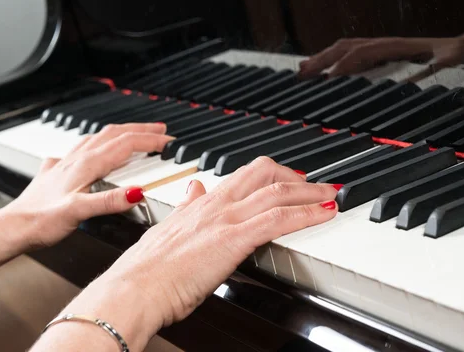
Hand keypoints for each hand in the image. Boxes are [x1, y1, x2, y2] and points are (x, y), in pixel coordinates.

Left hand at [1, 123, 172, 249]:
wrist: (12, 227)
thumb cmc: (41, 221)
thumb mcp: (78, 212)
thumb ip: (109, 201)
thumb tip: (137, 191)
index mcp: (87, 164)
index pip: (126, 144)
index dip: (150, 141)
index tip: (169, 142)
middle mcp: (77, 159)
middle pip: (115, 134)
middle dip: (142, 130)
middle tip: (161, 130)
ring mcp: (67, 162)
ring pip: (99, 137)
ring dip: (123, 132)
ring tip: (136, 132)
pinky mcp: (58, 170)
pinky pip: (83, 147)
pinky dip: (99, 142)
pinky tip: (94, 148)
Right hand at [82, 157, 338, 349]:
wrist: (133, 290)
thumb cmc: (146, 271)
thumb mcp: (168, 229)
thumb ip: (186, 207)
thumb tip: (195, 190)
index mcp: (202, 203)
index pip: (243, 176)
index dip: (271, 174)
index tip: (287, 178)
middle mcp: (217, 204)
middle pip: (264, 172)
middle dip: (294, 176)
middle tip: (314, 184)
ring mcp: (227, 218)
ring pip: (278, 192)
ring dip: (310, 192)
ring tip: (330, 195)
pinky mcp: (234, 239)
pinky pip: (280, 218)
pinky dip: (308, 213)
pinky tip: (325, 213)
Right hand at [298, 36, 463, 77]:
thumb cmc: (459, 53)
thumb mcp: (454, 57)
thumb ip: (442, 61)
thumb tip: (431, 65)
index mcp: (396, 46)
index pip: (361, 53)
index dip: (342, 66)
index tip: (325, 80)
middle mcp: (386, 45)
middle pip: (345, 48)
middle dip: (322, 60)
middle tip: (302, 75)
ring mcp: (383, 50)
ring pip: (346, 50)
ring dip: (324, 59)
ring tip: (304, 71)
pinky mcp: (384, 57)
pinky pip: (353, 56)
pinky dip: (335, 63)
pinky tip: (329, 73)